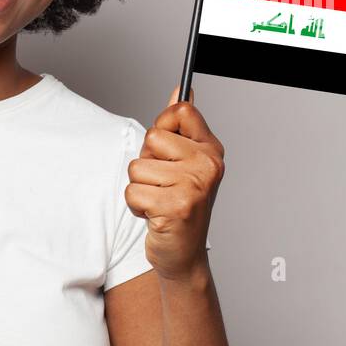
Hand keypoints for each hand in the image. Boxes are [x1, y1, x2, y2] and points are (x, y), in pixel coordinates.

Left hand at [124, 85, 224, 283]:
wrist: (184, 255)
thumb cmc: (180, 205)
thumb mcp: (185, 162)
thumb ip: (181, 126)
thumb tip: (182, 89)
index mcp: (211, 149)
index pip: (181, 110)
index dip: (163, 127)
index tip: (167, 150)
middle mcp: (208, 164)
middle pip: (153, 137)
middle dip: (147, 161)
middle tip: (163, 184)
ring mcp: (195, 186)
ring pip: (138, 167)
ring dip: (140, 187)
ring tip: (159, 201)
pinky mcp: (176, 207)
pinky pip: (133, 191)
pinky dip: (136, 206)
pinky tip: (155, 215)